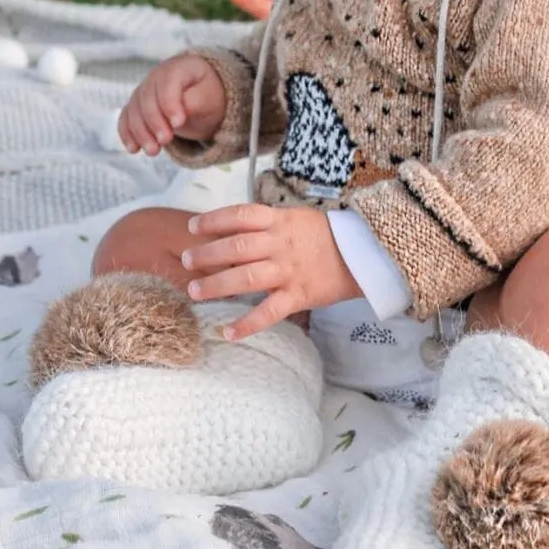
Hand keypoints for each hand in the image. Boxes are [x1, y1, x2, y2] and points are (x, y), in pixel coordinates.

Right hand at [118, 54, 226, 156]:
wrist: (201, 96)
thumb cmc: (206, 95)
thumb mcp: (208, 98)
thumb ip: (194, 103)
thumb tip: (175, 118)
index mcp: (179, 67)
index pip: (168, 82)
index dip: (170, 103)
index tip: (178, 123)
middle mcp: (157, 76)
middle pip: (148, 98)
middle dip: (155, 122)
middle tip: (166, 140)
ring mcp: (144, 90)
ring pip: (134, 110)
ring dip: (141, 132)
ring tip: (153, 151)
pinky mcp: (137, 106)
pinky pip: (126, 118)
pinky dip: (127, 133)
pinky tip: (134, 148)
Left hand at [179, 204, 361, 339]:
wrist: (364, 255)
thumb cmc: (326, 236)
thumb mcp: (296, 219)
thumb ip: (267, 224)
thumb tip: (232, 229)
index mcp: (279, 221)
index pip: (240, 216)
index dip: (214, 220)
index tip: (193, 227)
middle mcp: (281, 244)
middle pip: (236, 248)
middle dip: (207, 254)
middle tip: (185, 260)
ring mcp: (289, 270)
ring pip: (246, 278)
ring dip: (217, 285)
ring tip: (194, 291)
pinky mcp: (298, 295)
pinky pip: (269, 312)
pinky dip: (247, 324)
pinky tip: (228, 332)